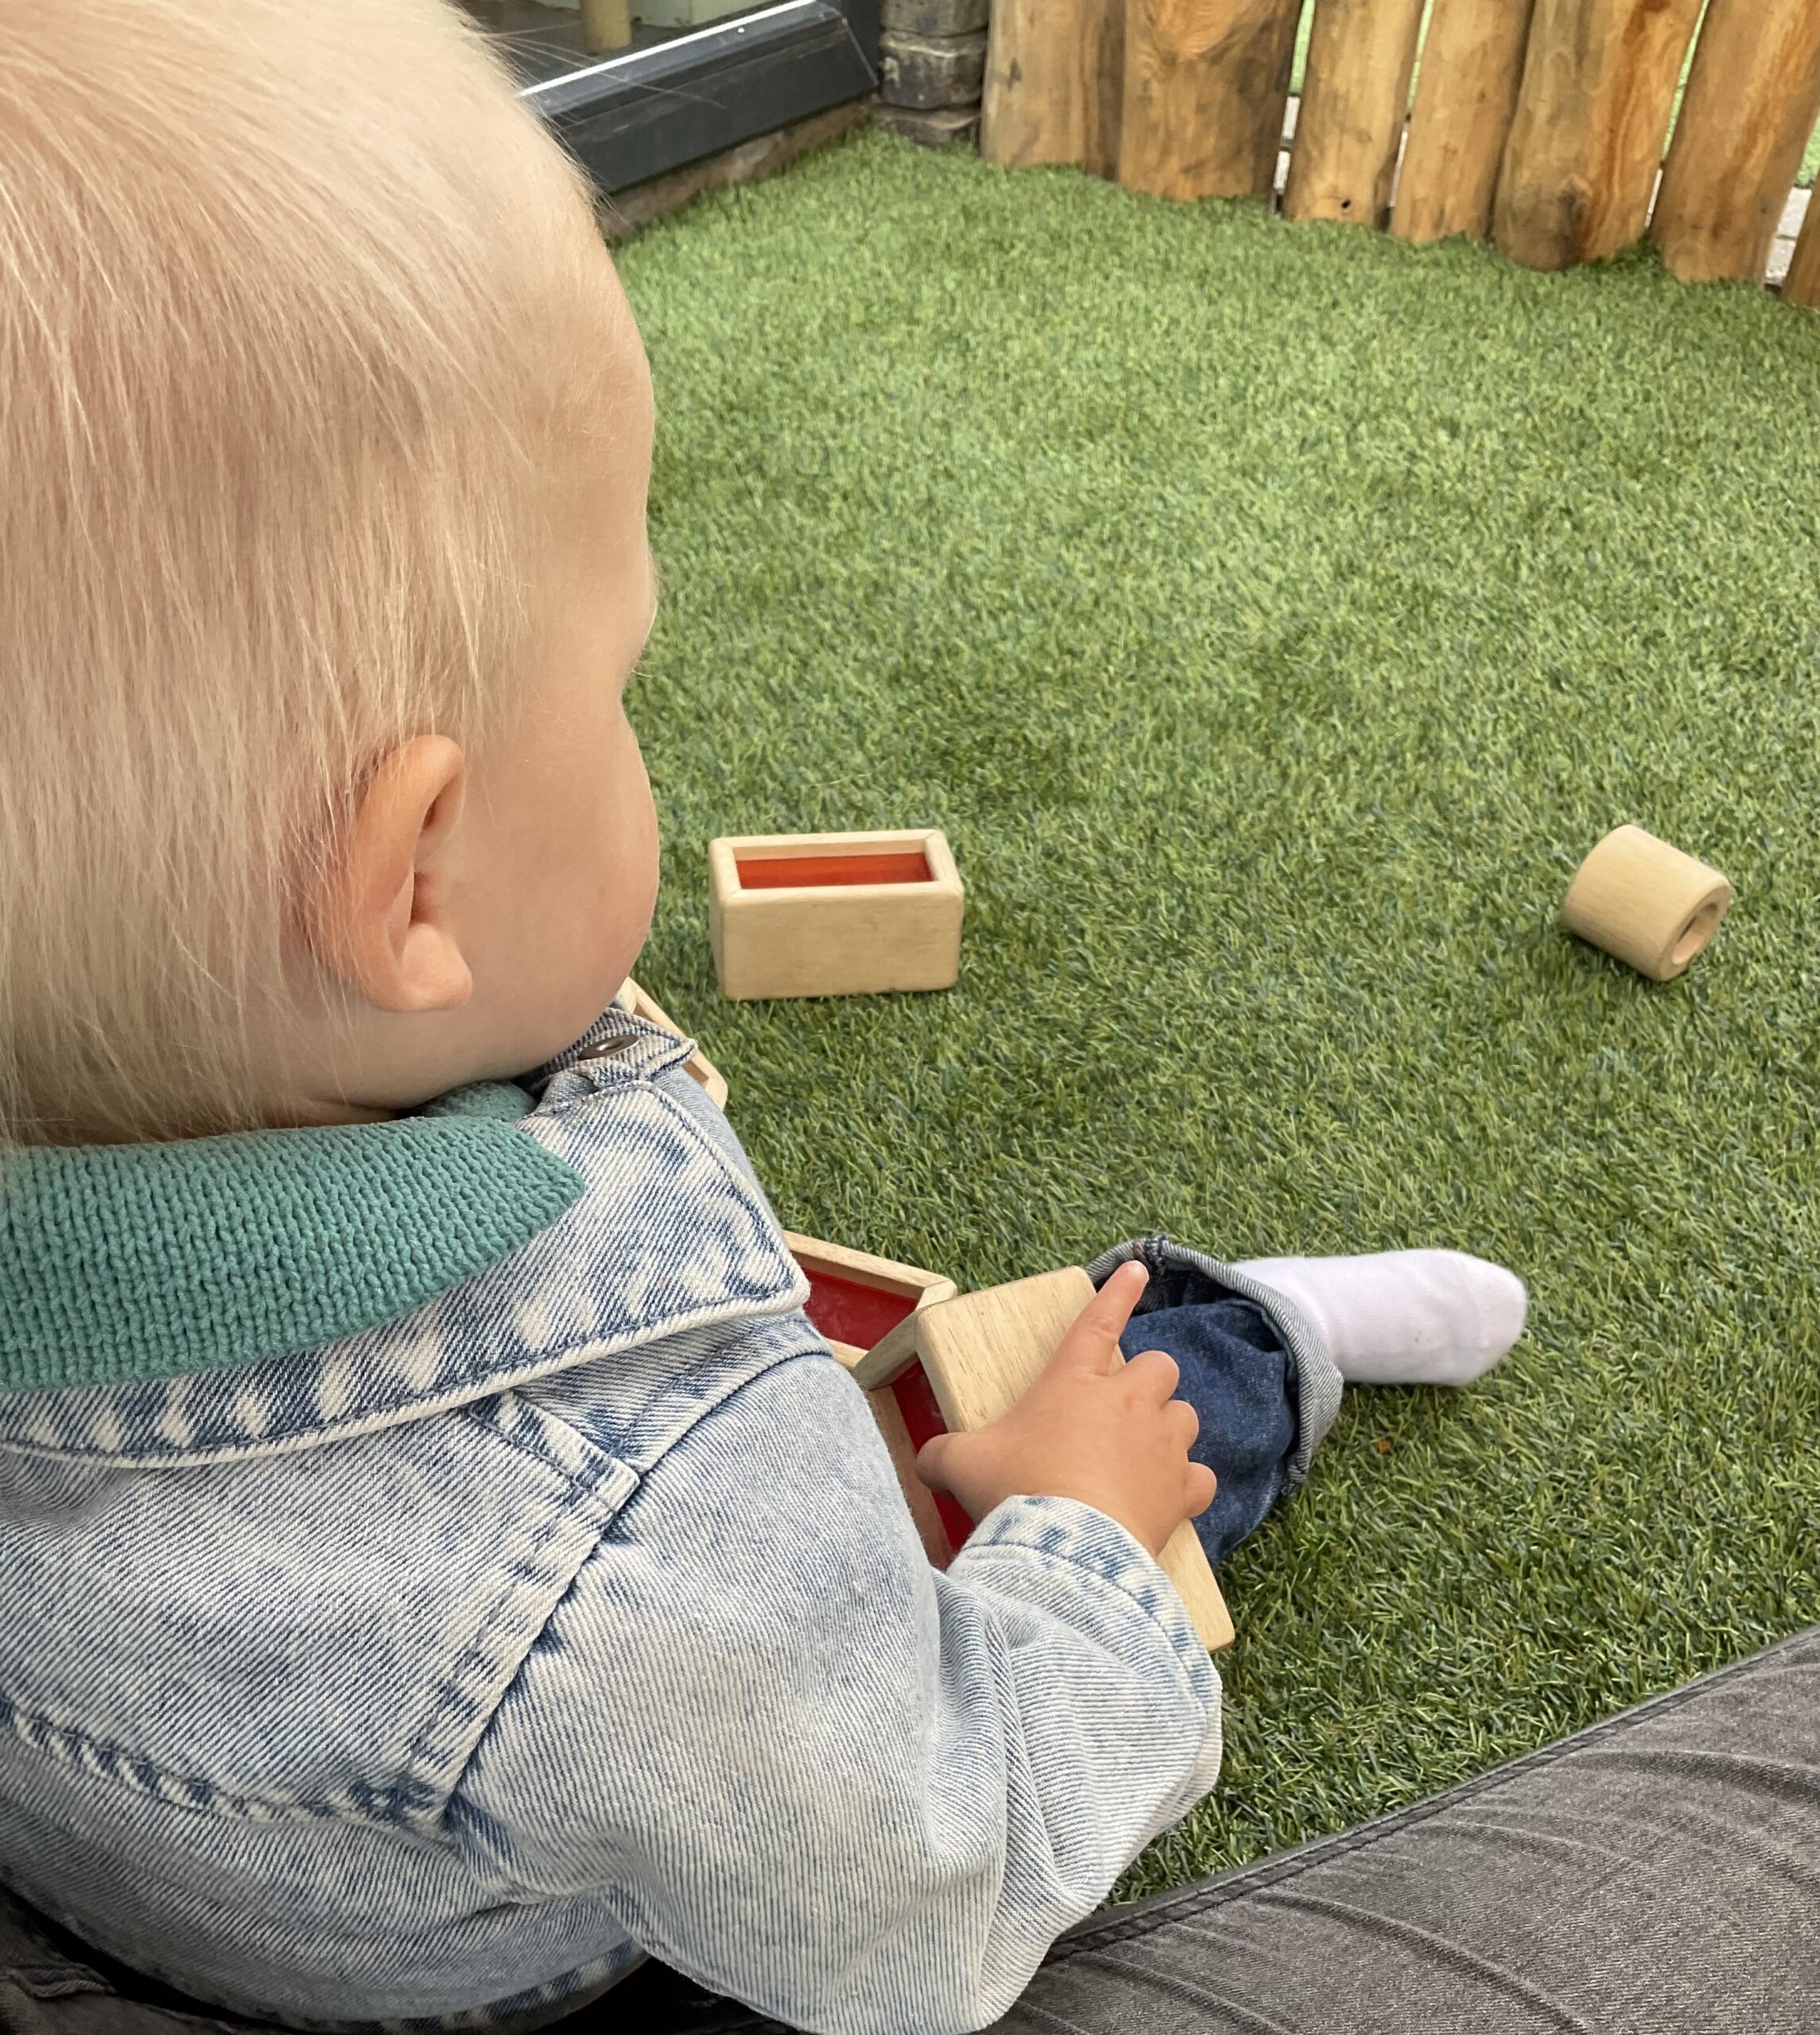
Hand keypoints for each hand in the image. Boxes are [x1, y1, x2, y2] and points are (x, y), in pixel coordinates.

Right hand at [913, 1262, 1216, 1559]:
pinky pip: (1200, 1476)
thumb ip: (942, 1455)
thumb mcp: (960, 1465)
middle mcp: (1124, 1402)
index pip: (1097, 1322)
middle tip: (1123, 1408)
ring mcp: (1159, 1444)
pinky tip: (1168, 1498)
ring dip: (1168, 1429)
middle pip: (1160, 1366)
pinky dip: (1186, 1485)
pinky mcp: (1180, 1489)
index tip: (1136, 1269)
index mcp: (1072, 1381)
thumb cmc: (1014, 1493)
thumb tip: (925, 1462)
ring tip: (1142, 1455)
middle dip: (1147, 1381)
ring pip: (1185, 1415)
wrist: (1064, 1549)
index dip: (1118, 1293)